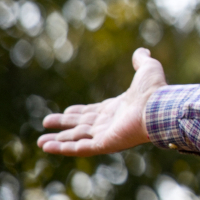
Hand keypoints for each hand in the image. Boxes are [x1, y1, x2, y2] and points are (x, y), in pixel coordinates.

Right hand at [37, 48, 167, 156]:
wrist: (159, 106)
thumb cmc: (155, 90)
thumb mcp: (147, 69)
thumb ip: (142, 61)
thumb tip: (143, 51)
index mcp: (117, 108)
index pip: (93, 112)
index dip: (78, 112)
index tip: (65, 112)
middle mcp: (110, 123)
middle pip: (81, 126)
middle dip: (64, 126)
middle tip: (46, 123)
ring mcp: (107, 135)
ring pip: (77, 139)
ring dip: (59, 141)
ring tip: (40, 143)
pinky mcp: (105, 144)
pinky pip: (81, 149)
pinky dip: (64, 149)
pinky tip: (48, 147)